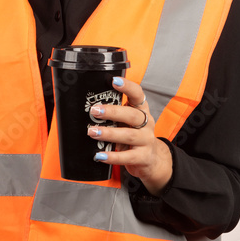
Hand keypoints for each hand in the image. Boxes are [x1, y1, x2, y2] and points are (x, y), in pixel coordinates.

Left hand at [86, 76, 172, 195]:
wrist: (151, 160)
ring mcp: (146, 140)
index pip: (138, 94)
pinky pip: (127, 157)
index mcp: (141, 110)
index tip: (114, 80)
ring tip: (92, 132)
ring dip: (109, 133)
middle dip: (112, 112)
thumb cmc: (134, 136)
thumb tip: (88, 109)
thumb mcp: (127, 122)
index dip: (127, 86)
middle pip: (132, 115)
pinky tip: (100, 156)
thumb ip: (114, 115)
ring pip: (129, 135)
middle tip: (94, 111)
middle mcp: (147, 123)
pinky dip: (113, 156)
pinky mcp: (144, 157)